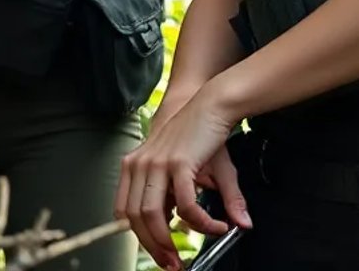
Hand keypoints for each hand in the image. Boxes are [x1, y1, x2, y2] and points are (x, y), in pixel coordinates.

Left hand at [114, 86, 249, 270]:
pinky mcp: (177, 163)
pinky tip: (216, 226)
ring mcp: (156, 164)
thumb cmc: (200, 137)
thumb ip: (205, 204)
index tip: (157, 253)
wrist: (210, 103)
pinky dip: (200, 223)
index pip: (124, 211)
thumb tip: (234, 227)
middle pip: (135, 218)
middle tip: (172, 263)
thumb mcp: (199, 174)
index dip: (137, 236)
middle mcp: (139, 165)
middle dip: (152, 247)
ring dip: (167, 241)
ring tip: (184, 254)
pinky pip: (185, 205)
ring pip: (152, 215)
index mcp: (134, 167)